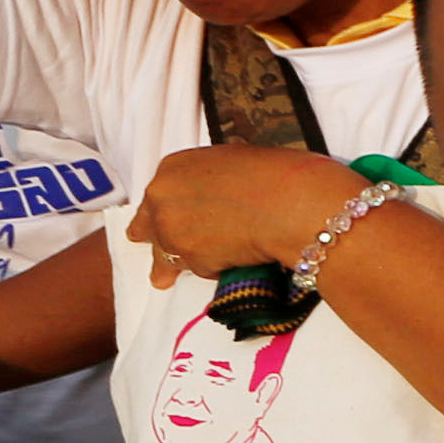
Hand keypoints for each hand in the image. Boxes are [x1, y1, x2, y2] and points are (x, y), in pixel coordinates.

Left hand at [128, 145, 371, 287]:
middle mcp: (163, 198)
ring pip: (164, 257)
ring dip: (170, 267)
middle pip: (148, 228)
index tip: (161, 222)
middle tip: (155, 254)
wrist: (295, 205)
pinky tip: (223, 267)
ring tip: (164, 281)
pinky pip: (197, 269)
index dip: (160, 211)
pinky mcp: (192, 261)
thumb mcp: (235, 161)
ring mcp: (173, 232)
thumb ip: (210, 180)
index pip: (155, 195)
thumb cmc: (280, 175)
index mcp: (173, 168)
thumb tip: (216, 194)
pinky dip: (209, 270)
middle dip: (157, 240)